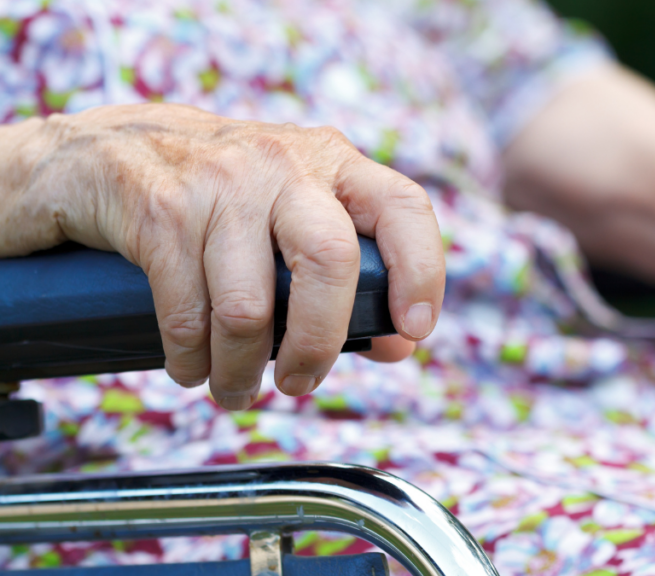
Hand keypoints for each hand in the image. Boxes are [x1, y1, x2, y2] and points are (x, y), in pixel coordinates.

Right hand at [0, 103, 444, 408]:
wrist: (99, 152)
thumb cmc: (218, 199)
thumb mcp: (290, 216)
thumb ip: (348, 275)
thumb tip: (398, 344)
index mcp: (330, 162)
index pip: (402, 207)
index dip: (421, 272)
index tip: (415, 330)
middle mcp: (281, 163)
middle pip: (329, 260)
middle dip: (318, 343)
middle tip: (300, 383)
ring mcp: (218, 181)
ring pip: (249, 307)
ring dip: (241, 371)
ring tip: (236, 388)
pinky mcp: (158, 208)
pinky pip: (187, 314)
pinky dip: (191, 361)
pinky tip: (192, 368)